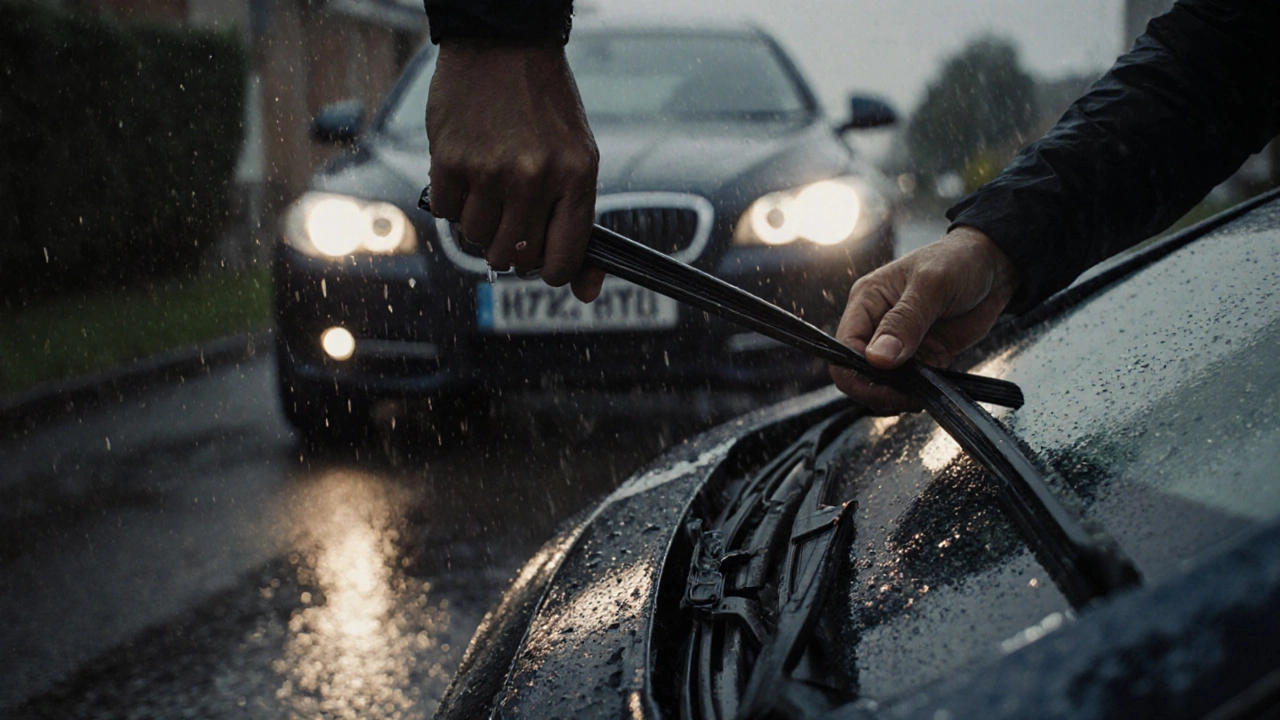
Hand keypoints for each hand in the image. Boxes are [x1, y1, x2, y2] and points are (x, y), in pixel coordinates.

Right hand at [426, 38, 604, 300]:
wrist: (502, 46)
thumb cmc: (545, 110)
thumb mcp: (578, 160)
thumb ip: (578, 225)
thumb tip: (587, 293)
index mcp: (577, 177)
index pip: (562, 260)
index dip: (550, 271)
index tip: (542, 263)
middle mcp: (534, 177)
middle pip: (514, 257)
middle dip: (511, 247)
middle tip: (511, 216)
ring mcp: (490, 170)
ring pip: (477, 239)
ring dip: (480, 224)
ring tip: (489, 189)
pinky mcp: (450, 160)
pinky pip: (446, 214)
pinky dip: (453, 203)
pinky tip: (466, 173)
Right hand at [830, 226, 1020, 411]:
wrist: (994, 266)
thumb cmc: (958, 261)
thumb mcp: (931, 285)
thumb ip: (904, 321)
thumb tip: (877, 359)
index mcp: (867, 302)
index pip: (845, 345)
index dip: (858, 371)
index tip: (887, 384)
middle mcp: (877, 325)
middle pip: (858, 371)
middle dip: (878, 389)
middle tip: (907, 397)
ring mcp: (899, 344)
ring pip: (883, 384)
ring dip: (900, 395)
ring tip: (923, 393)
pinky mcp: (922, 356)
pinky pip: (912, 385)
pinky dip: (921, 393)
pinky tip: (935, 388)